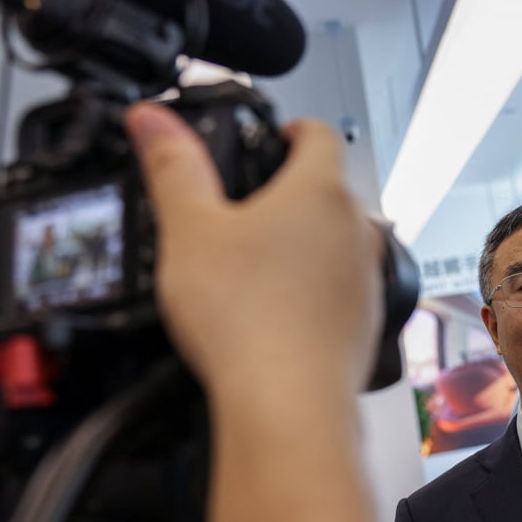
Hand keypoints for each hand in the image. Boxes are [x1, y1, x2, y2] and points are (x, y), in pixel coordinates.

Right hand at [123, 102, 382, 393]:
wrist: (288, 402)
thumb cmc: (245, 317)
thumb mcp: (190, 230)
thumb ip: (173, 167)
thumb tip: (154, 119)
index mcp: (320, 192)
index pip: (320, 134)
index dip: (294, 129)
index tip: (275, 138)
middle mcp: (356, 230)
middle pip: (329, 191)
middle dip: (292, 193)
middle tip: (246, 209)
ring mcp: (368, 278)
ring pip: (338, 243)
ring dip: (305, 244)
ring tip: (258, 265)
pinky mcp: (367, 320)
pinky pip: (341, 290)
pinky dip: (314, 290)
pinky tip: (278, 312)